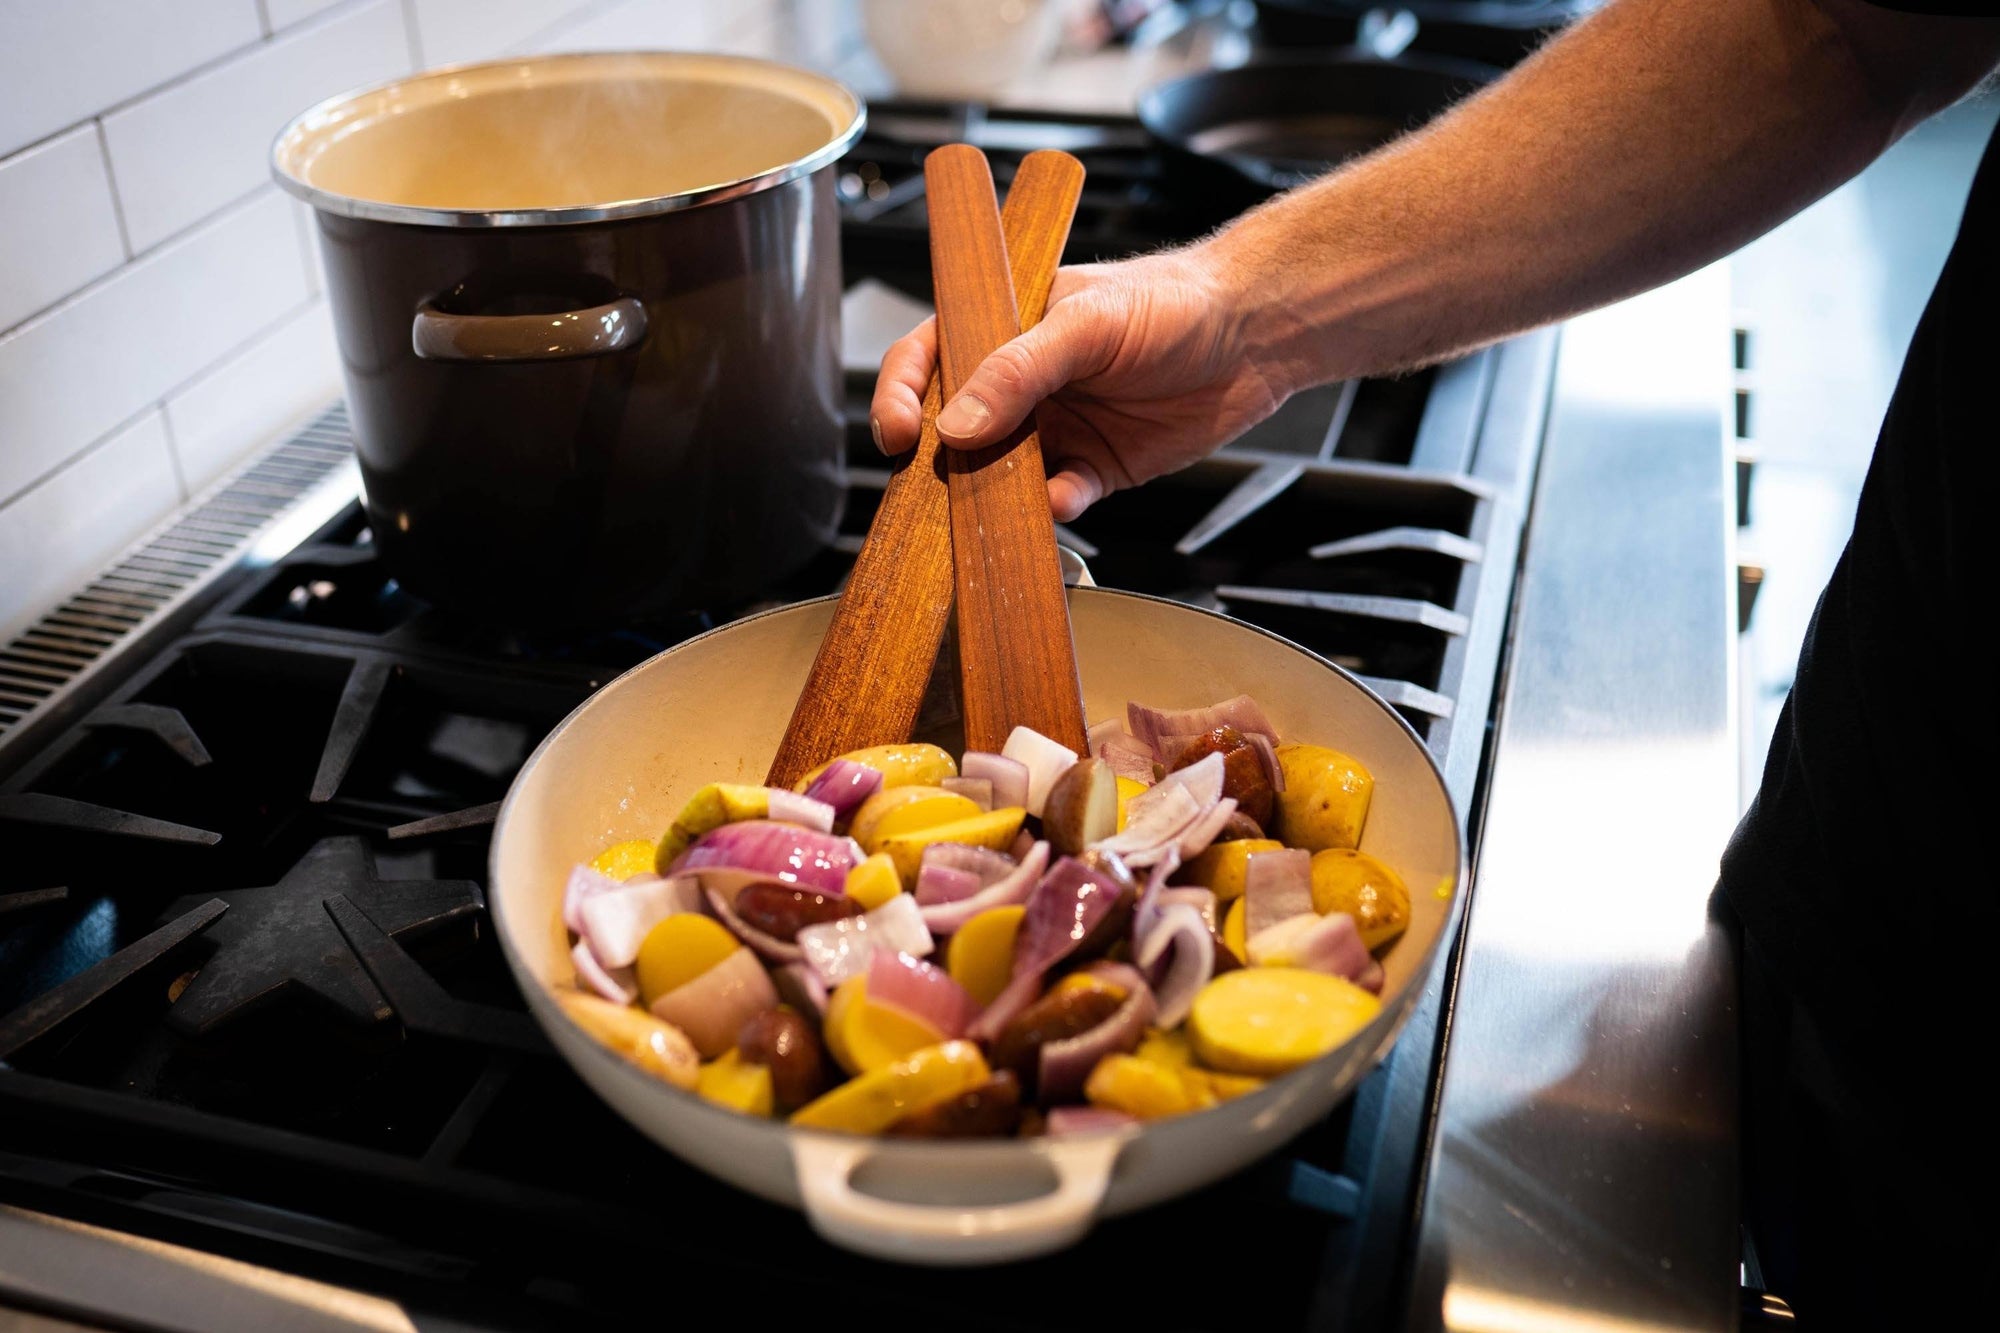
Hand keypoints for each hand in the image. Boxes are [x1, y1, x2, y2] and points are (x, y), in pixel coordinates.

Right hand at [868, 246, 1289, 520]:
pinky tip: (1065, 499)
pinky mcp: (1096, 468)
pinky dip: (1055, 508)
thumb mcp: (1087, 324)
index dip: (899, 393)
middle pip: (955, 429)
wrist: (1256, 334)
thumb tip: (955, 424)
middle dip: (941, 461)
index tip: (897, 433)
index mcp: (1004, 327)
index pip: (928, 357)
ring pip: (1001, 474)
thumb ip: (1019, 371)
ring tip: (998, 504)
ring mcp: (1057, 429)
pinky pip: (1059, 499)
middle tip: (939, 484)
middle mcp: (1022, 383)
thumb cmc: (1174, 301)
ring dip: (995, 495)